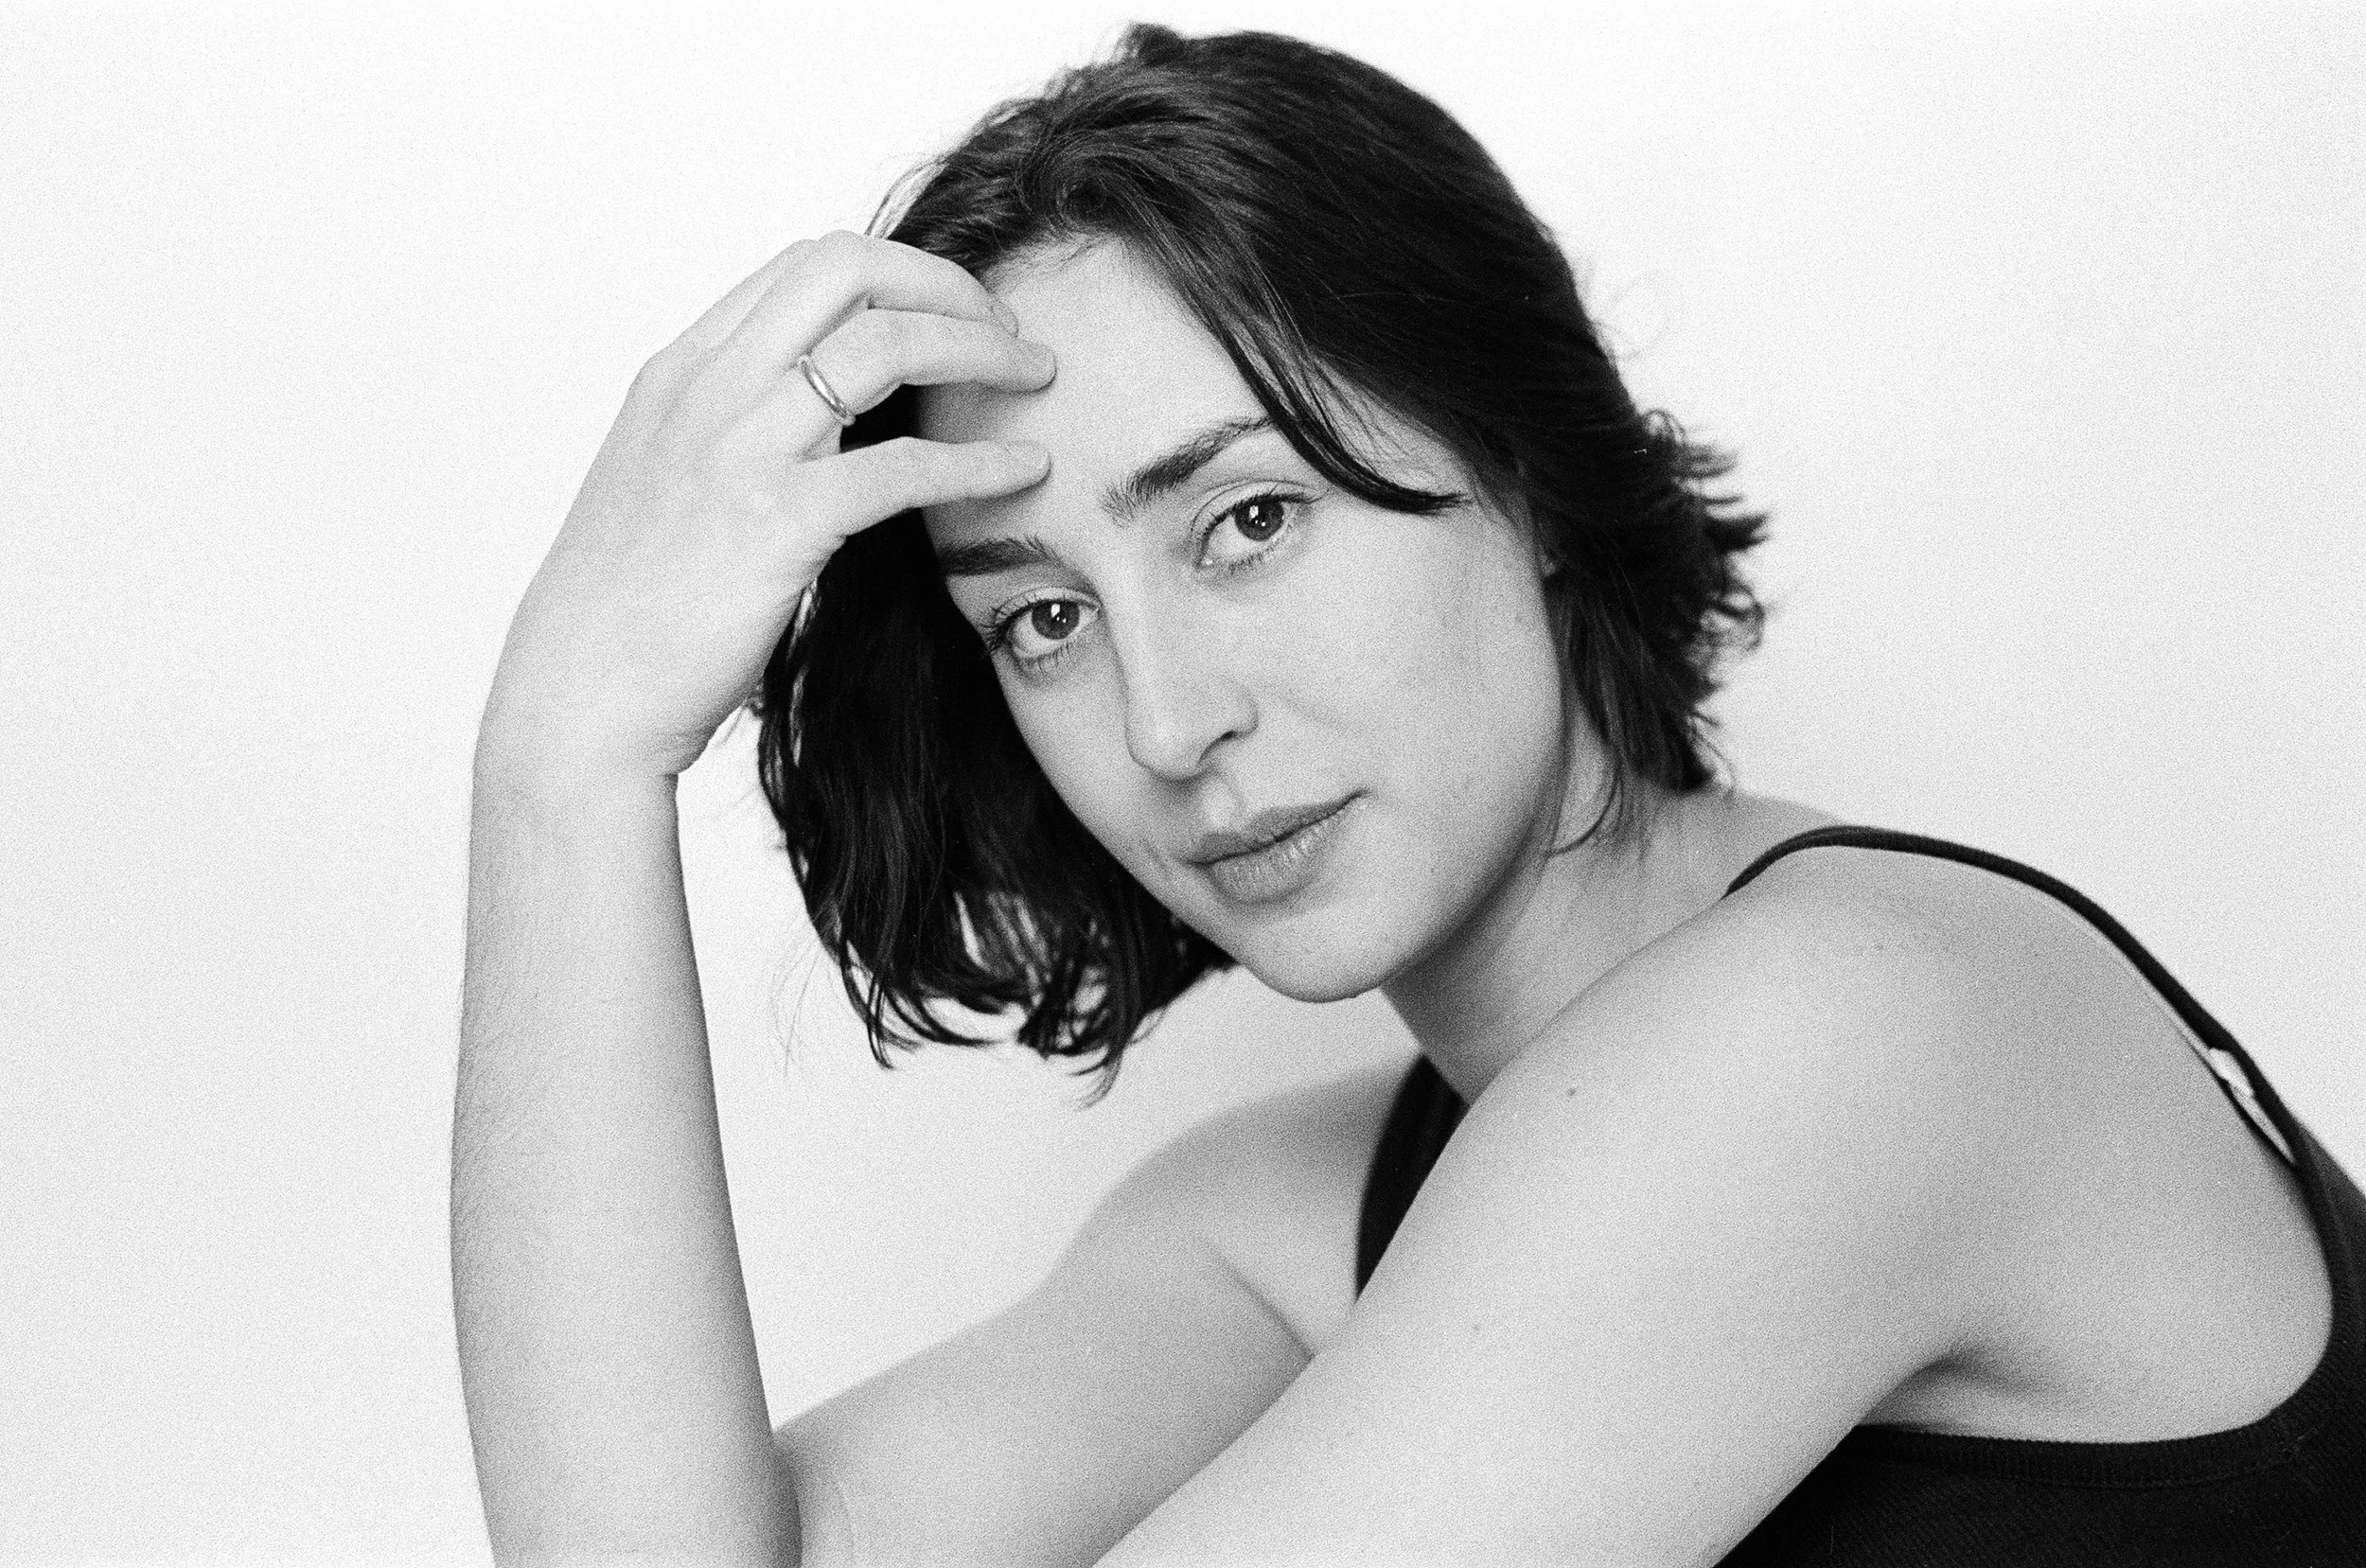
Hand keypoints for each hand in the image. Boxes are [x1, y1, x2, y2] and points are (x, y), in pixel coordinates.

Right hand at [481, 231, 1054, 782]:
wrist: (577, 699)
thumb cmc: (628, 614)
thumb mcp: (669, 486)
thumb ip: (736, 436)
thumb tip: (824, 427)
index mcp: (680, 372)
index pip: (802, 266)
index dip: (897, 271)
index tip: (953, 309)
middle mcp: (706, 389)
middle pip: (847, 267)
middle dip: (944, 282)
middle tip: (1007, 327)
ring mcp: (737, 449)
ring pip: (882, 342)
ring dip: (978, 348)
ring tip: (1037, 376)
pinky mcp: (776, 523)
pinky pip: (902, 466)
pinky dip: (979, 460)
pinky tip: (1027, 471)